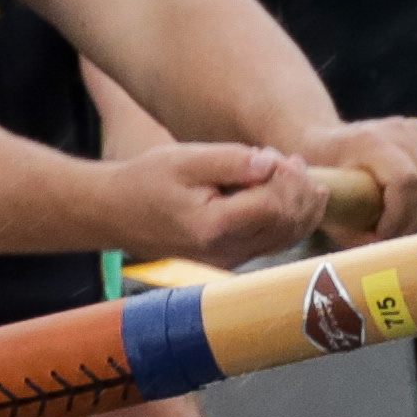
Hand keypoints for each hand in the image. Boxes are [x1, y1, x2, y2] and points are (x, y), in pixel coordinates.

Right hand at [114, 141, 325, 267]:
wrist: (116, 213)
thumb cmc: (147, 181)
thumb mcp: (186, 159)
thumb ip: (232, 161)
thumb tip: (272, 162)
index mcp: (214, 227)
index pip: (273, 206)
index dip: (289, 180)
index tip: (285, 157)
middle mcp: (226, 250)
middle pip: (286, 224)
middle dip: (300, 191)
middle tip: (296, 162)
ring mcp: (230, 259)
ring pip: (286, 237)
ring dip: (300, 206)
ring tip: (299, 176)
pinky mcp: (231, 257)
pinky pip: (273, 241)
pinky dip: (290, 219)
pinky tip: (293, 197)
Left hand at [302, 113, 416, 238]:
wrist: (330, 142)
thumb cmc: (327, 180)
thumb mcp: (329, 206)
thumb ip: (354, 233)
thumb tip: (385, 254)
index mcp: (372, 142)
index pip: (405, 180)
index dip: (400, 216)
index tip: (383, 237)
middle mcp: (402, 133)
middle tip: (399, 243)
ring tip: (413, 236)